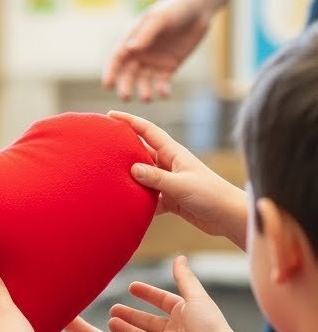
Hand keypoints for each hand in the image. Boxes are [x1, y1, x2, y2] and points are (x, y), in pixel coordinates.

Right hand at [101, 0, 211, 100]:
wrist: (199, 9)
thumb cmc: (175, 8)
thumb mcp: (160, 18)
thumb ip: (146, 34)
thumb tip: (131, 49)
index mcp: (132, 39)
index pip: (117, 58)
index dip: (110, 71)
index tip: (107, 85)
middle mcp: (140, 53)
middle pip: (128, 73)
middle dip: (125, 86)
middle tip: (125, 97)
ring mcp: (154, 61)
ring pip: (143, 81)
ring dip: (143, 90)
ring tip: (147, 98)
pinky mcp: (169, 67)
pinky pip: (162, 82)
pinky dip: (161, 89)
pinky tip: (164, 93)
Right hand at [107, 256, 237, 331]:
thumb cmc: (210, 325)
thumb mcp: (195, 296)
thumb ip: (184, 277)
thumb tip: (180, 257)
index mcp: (185, 313)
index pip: (162, 301)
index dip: (147, 294)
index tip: (131, 287)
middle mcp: (176, 331)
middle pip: (148, 321)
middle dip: (131, 315)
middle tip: (113, 309)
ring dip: (126, 329)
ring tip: (111, 321)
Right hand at [108, 111, 246, 246]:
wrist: (228, 216)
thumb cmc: (211, 194)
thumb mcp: (181, 184)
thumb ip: (156, 177)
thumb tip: (132, 169)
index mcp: (174, 153)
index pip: (148, 131)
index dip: (130, 121)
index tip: (111, 115)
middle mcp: (169, 164)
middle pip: (141, 153)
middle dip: (124, 150)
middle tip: (102, 148)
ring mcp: (169, 182)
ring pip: (143, 177)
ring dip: (129, 179)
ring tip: (108, 179)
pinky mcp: (170, 199)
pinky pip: (149, 197)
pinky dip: (139, 201)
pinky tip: (127, 206)